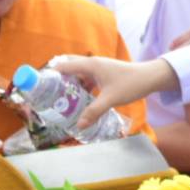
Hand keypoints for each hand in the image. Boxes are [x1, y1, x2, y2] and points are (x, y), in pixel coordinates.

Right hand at [48, 55, 177, 129]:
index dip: (50, 74)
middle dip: (58, 81)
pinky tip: (80, 101)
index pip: (63, 66)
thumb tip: (78, 125)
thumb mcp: (110, 99)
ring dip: (70, 86)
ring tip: (60, 101)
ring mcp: (99, 69)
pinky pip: (87, 80)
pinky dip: (81, 88)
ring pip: (78, 76)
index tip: (39, 86)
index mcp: (90, 65)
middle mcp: (92, 64)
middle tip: (48, 95)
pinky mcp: (104, 75)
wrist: (150, 78)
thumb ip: (93, 112)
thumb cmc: (131, 84)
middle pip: (69, 69)